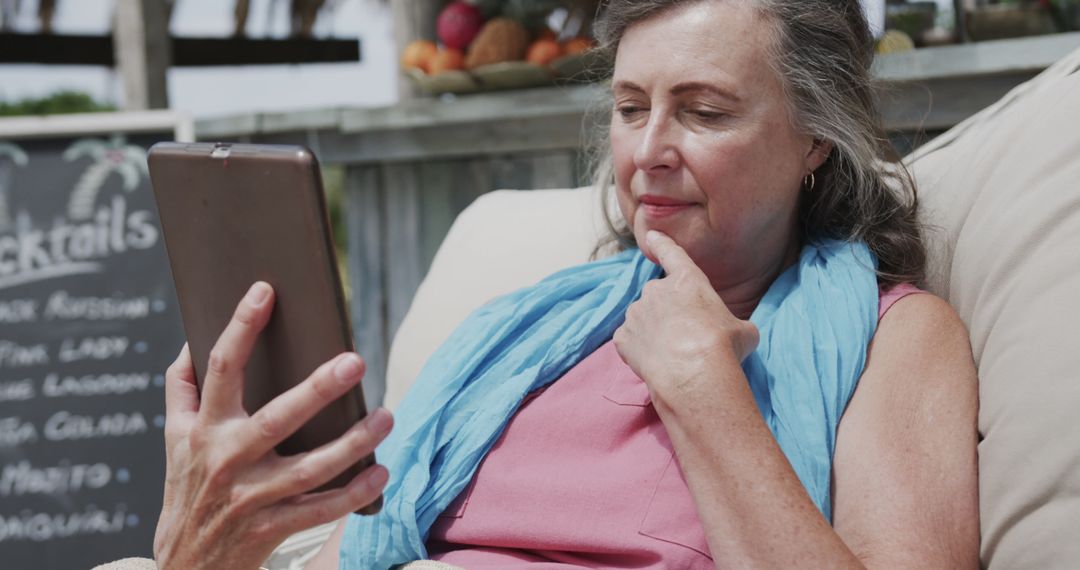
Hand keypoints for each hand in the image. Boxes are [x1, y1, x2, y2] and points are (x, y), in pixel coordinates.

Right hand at [153, 282, 392, 569]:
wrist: (184, 563)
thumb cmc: (188, 485)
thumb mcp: (175, 437)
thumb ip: (182, 388)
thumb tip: (193, 338)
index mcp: (204, 427)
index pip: (222, 368)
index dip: (240, 326)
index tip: (265, 290)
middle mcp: (227, 459)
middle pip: (276, 418)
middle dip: (318, 389)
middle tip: (356, 360)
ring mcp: (251, 497)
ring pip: (309, 469)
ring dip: (352, 443)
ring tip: (385, 416)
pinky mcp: (271, 529)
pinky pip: (320, 510)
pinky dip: (354, 493)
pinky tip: (381, 471)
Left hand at [613, 231, 758, 404]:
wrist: (694, 373)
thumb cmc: (723, 347)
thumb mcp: (743, 330)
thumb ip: (733, 324)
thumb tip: (737, 332)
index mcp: (687, 281)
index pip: (672, 254)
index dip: (662, 244)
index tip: (652, 235)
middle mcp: (656, 290)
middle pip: (660, 297)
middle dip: (669, 313)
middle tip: (686, 338)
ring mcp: (636, 313)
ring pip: (643, 319)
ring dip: (653, 331)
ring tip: (672, 355)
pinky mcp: (622, 337)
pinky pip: (630, 341)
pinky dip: (639, 350)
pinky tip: (655, 363)